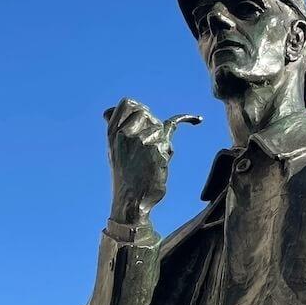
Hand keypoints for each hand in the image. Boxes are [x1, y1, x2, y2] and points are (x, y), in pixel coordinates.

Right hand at [104, 99, 200, 226]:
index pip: (128, 104)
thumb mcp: (113, 150)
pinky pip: (170, 139)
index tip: (145, 115)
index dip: (139, 109)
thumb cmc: (125, 176)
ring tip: (153, 160)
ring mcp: (143, 141)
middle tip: (150, 147)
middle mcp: (126, 134)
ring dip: (162, 142)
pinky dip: (186, 123)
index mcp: (113, 133)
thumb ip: (115, 129)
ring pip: (160, 128)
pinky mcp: (158, 150)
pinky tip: (197, 119)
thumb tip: (108, 112)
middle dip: (153, 126)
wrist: (131, 200)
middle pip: (148, 114)